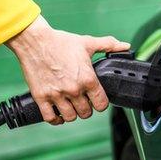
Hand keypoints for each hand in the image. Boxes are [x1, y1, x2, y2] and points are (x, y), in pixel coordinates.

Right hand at [6, 16, 129, 124]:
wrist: (35, 41)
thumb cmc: (61, 41)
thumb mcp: (88, 43)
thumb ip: (109, 45)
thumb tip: (125, 46)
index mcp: (87, 79)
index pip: (101, 104)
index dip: (100, 103)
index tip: (96, 99)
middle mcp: (73, 89)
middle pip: (86, 113)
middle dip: (87, 108)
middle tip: (83, 101)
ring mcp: (57, 95)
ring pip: (70, 117)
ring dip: (72, 113)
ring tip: (71, 105)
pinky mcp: (41, 97)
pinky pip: (50, 118)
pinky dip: (56, 119)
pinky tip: (58, 113)